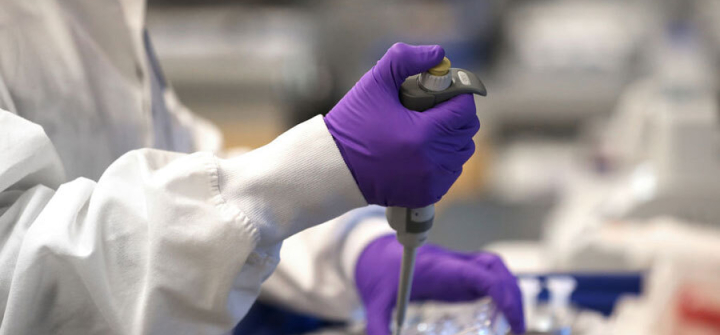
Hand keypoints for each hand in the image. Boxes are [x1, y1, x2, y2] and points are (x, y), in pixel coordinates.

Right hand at [324, 43, 479, 207]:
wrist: (334, 167)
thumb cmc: (353, 124)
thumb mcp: (374, 83)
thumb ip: (404, 60)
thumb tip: (437, 54)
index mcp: (423, 133)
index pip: (464, 110)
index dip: (457, 96)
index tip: (443, 92)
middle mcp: (432, 160)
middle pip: (466, 131)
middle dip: (455, 116)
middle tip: (435, 109)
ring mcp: (431, 180)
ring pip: (461, 153)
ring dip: (451, 138)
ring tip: (429, 129)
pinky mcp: (427, 194)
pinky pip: (451, 173)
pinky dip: (444, 161)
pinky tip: (425, 151)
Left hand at [355, 235, 524, 334]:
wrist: (372, 252)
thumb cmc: (377, 273)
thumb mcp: (375, 303)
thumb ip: (379, 326)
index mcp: (438, 268)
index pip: (479, 272)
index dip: (501, 292)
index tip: (510, 319)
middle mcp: (453, 264)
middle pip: (495, 267)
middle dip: (513, 295)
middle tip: (517, 328)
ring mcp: (457, 267)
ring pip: (494, 269)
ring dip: (510, 292)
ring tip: (513, 324)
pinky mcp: (457, 274)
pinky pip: (486, 277)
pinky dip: (499, 293)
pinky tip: (497, 316)